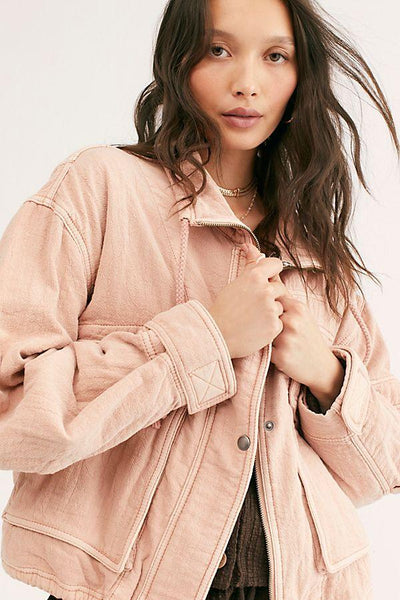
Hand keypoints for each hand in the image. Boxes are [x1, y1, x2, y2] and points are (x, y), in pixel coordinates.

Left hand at [270, 291, 344, 410]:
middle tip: (275, 331)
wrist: (321, 366)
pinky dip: (266, 351)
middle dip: (264, 322)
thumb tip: (269, 274)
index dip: (267, 306)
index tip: (271, 314)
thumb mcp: (301, 313)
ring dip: (264, 337)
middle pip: (264, 315)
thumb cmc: (307, 336)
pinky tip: (278, 352)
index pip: (271, 297)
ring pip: (262, 331)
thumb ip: (284, 295)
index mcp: (298, 307)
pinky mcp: (281, 356)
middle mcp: (294, 321)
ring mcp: (287, 339)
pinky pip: (262, 348)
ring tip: (277, 342)